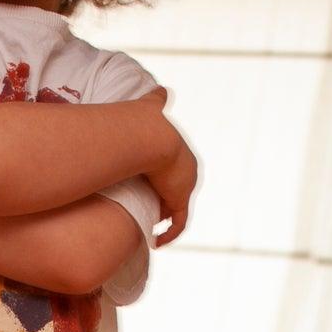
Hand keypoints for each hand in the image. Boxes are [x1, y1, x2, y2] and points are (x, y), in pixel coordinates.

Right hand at [143, 93, 197, 245]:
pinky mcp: (179, 200)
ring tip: (151, 229)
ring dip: (165, 219)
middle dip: (164, 202)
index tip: (159, 190)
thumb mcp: (151, 110)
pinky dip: (170, 234)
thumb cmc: (144, 123)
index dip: (168, 181)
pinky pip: (178, 223)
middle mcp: (187, 171)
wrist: (150, 136)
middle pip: (177, 192)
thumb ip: (156, 100)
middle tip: (149, 213)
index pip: (177, 171)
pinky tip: (158, 241)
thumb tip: (161, 89)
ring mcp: (184, 186)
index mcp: (181, 153)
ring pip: (176, 209)